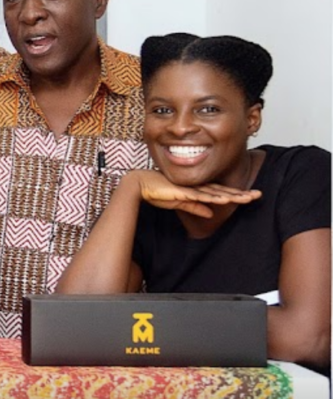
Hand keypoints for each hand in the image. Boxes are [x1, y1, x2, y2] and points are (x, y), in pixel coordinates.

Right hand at [128, 170, 261, 218]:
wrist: (139, 184)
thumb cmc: (156, 191)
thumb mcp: (180, 203)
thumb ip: (195, 207)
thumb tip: (211, 214)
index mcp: (196, 189)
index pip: (220, 192)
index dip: (236, 195)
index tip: (250, 196)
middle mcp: (197, 187)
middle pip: (224, 191)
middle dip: (241, 193)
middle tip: (258, 195)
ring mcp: (192, 188)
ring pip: (217, 193)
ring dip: (233, 195)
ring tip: (249, 198)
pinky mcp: (184, 191)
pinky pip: (202, 196)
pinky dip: (215, 198)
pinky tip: (226, 200)